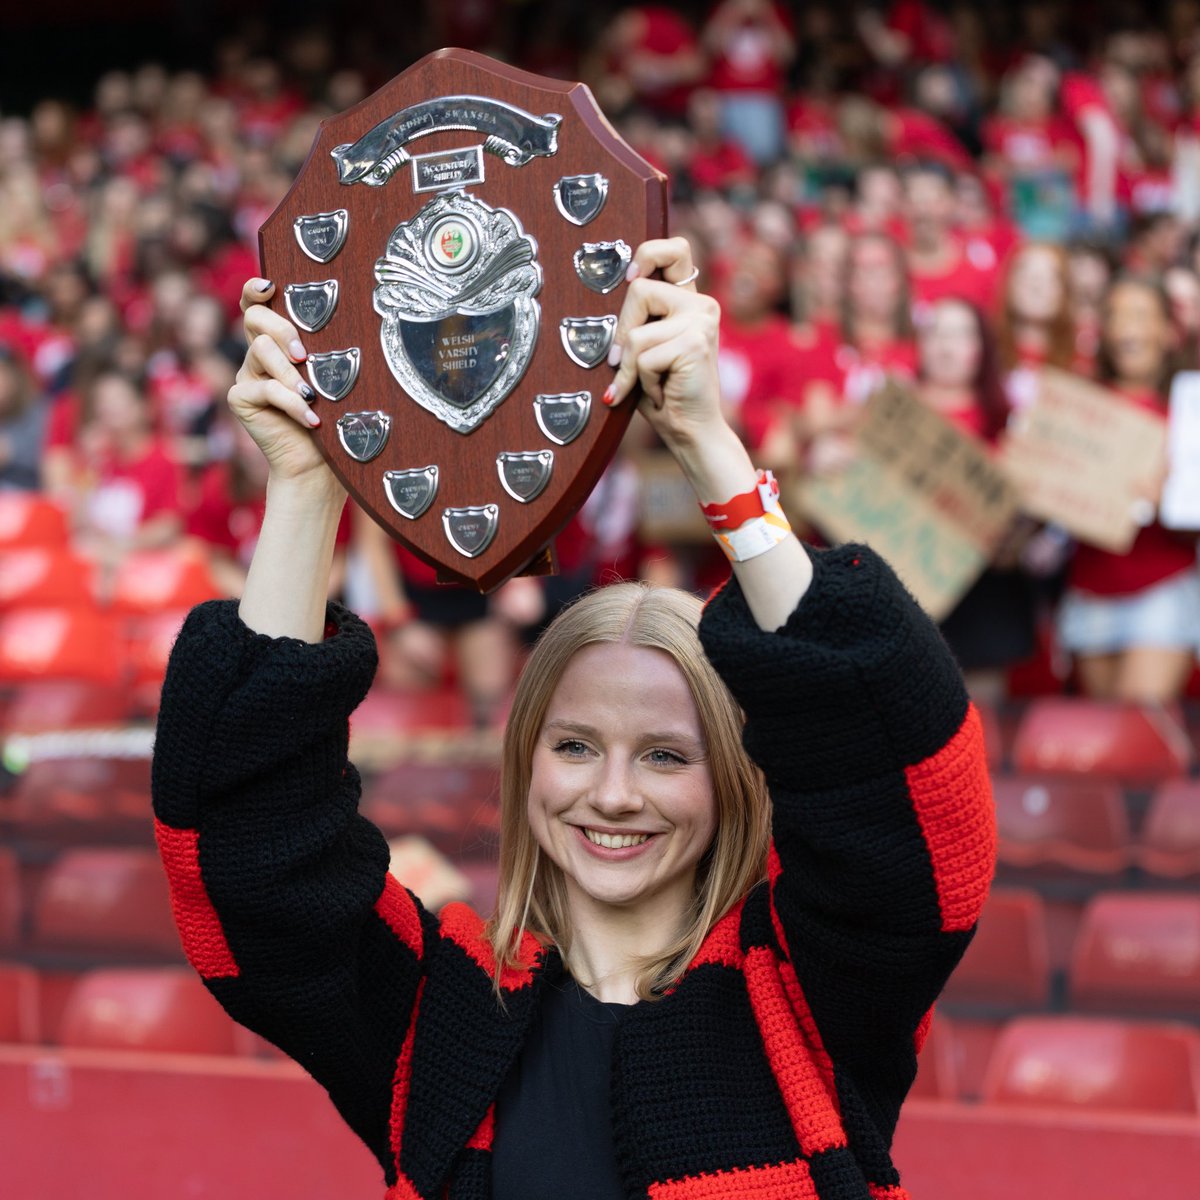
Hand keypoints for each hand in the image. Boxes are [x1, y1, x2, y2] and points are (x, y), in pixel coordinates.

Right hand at [228, 278, 334, 484]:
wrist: (318, 464)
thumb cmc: (334, 418)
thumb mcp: (332, 378)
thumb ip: (324, 350)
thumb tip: (338, 321)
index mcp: (278, 343)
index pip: (256, 305)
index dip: (256, 290)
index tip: (270, 287)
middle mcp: (258, 354)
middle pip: (255, 319)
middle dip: (282, 330)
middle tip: (304, 356)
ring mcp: (247, 376)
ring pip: (260, 351)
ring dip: (290, 373)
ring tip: (312, 395)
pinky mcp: (240, 399)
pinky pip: (264, 389)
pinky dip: (291, 403)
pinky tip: (312, 419)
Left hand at [605, 237, 724, 452]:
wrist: (691, 430)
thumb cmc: (663, 393)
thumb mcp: (644, 351)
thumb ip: (634, 323)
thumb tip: (601, 312)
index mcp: (688, 301)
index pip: (674, 250)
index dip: (647, 254)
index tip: (631, 277)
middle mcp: (700, 305)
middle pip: (639, 290)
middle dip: (622, 330)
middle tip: (622, 362)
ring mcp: (701, 321)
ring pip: (637, 332)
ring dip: (631, 367)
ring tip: (648, 385)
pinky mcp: (695, 343)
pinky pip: (644, 356)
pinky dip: (642, 381)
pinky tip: (660, 393)